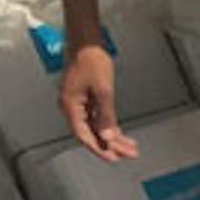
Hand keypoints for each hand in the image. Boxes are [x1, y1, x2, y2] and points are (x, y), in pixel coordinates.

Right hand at [58, 43, 136, 160]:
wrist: (87, 42)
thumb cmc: (90, 59)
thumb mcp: (103, 90)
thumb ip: (106, 115)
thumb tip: (108, 135)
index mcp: (70, 105)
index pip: (83, 135)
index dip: (98, 148)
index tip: (112, 158)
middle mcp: (72, 106)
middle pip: (91, 133)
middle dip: (110, 145)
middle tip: (128, 154)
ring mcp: (79, 102)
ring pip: (95, 126)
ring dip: (112, 137)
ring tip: (129, 147)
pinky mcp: (85, 98)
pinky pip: (97, 117)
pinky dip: (109, 126)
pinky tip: (120, 134)